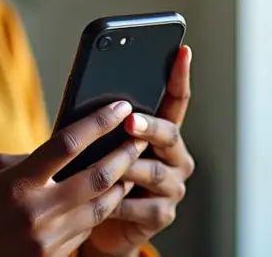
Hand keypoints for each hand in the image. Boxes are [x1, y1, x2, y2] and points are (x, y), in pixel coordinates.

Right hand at [0, 101, 147, 256]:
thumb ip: (27, 160)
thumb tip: (62, 150)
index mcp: (18, 183)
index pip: (69, 144)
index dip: (98, 122)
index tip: (119, 106)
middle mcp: (38, 212)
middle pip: (97, 176)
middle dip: (124, 154)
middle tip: (141, 136)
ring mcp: (48, 240)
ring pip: (101, 207)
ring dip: (121, 185)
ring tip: (132, 165)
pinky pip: (87, 231)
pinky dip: (99, 211)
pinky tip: (106, 197)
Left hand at [84, 46, 194, 256]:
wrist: (93, 223)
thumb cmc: (94, 172)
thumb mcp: (98, 142)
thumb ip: (103, 122)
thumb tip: (89, 91)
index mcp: (162, 133)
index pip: (176, 100)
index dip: (180, 75)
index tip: (182, 50)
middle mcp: (174, 157)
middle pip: (169, 135)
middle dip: (150, 126)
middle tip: (130, 121)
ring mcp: (172, 187)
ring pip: (154, 172)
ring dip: (128, 166)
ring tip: (105, 164)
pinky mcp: (162, 215)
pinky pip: (142, 205)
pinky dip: (120, 201)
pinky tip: (102, 199)